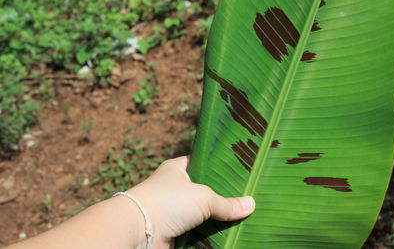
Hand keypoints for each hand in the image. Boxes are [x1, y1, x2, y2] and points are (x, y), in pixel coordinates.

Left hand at [128, 156, 255, 247]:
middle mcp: (173, 186)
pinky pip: (195, 229)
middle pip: (203, 190)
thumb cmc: (169, 201)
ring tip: (240, 216)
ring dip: (215, 216)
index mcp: (177, 169)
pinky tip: (225, 231)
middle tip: (244, 197)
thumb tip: (251, 205)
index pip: (201, 163)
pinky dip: (207, 231)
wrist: (140, 230)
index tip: (237, 171)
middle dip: (221, 196)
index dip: (218, 167)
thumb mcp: (204, 197)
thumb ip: (227, 203)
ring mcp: (172, 209)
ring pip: (200, 212)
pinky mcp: (173, 228)